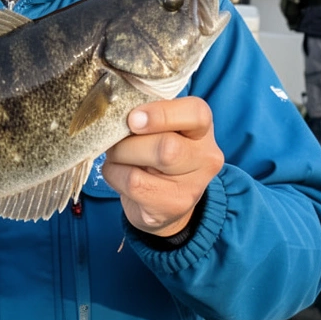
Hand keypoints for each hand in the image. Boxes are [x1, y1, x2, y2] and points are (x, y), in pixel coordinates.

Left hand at [101, 97, 223, 237]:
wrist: (165, 202)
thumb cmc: (156, 152)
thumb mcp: (158, 127)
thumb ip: (145, 114)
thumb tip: (116, 113)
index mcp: (203, 127)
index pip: (196, 114)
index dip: (161, 114)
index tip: (133, 119)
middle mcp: (205, 156)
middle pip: (167, 147)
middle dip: (129, 143)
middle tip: (116, 141)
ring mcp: (192, 186)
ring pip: (146, 166)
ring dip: (118, 158)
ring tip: (118, 157)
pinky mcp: (172, 206)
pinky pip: (132, 184)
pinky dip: (114, 175)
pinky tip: (119, 174)